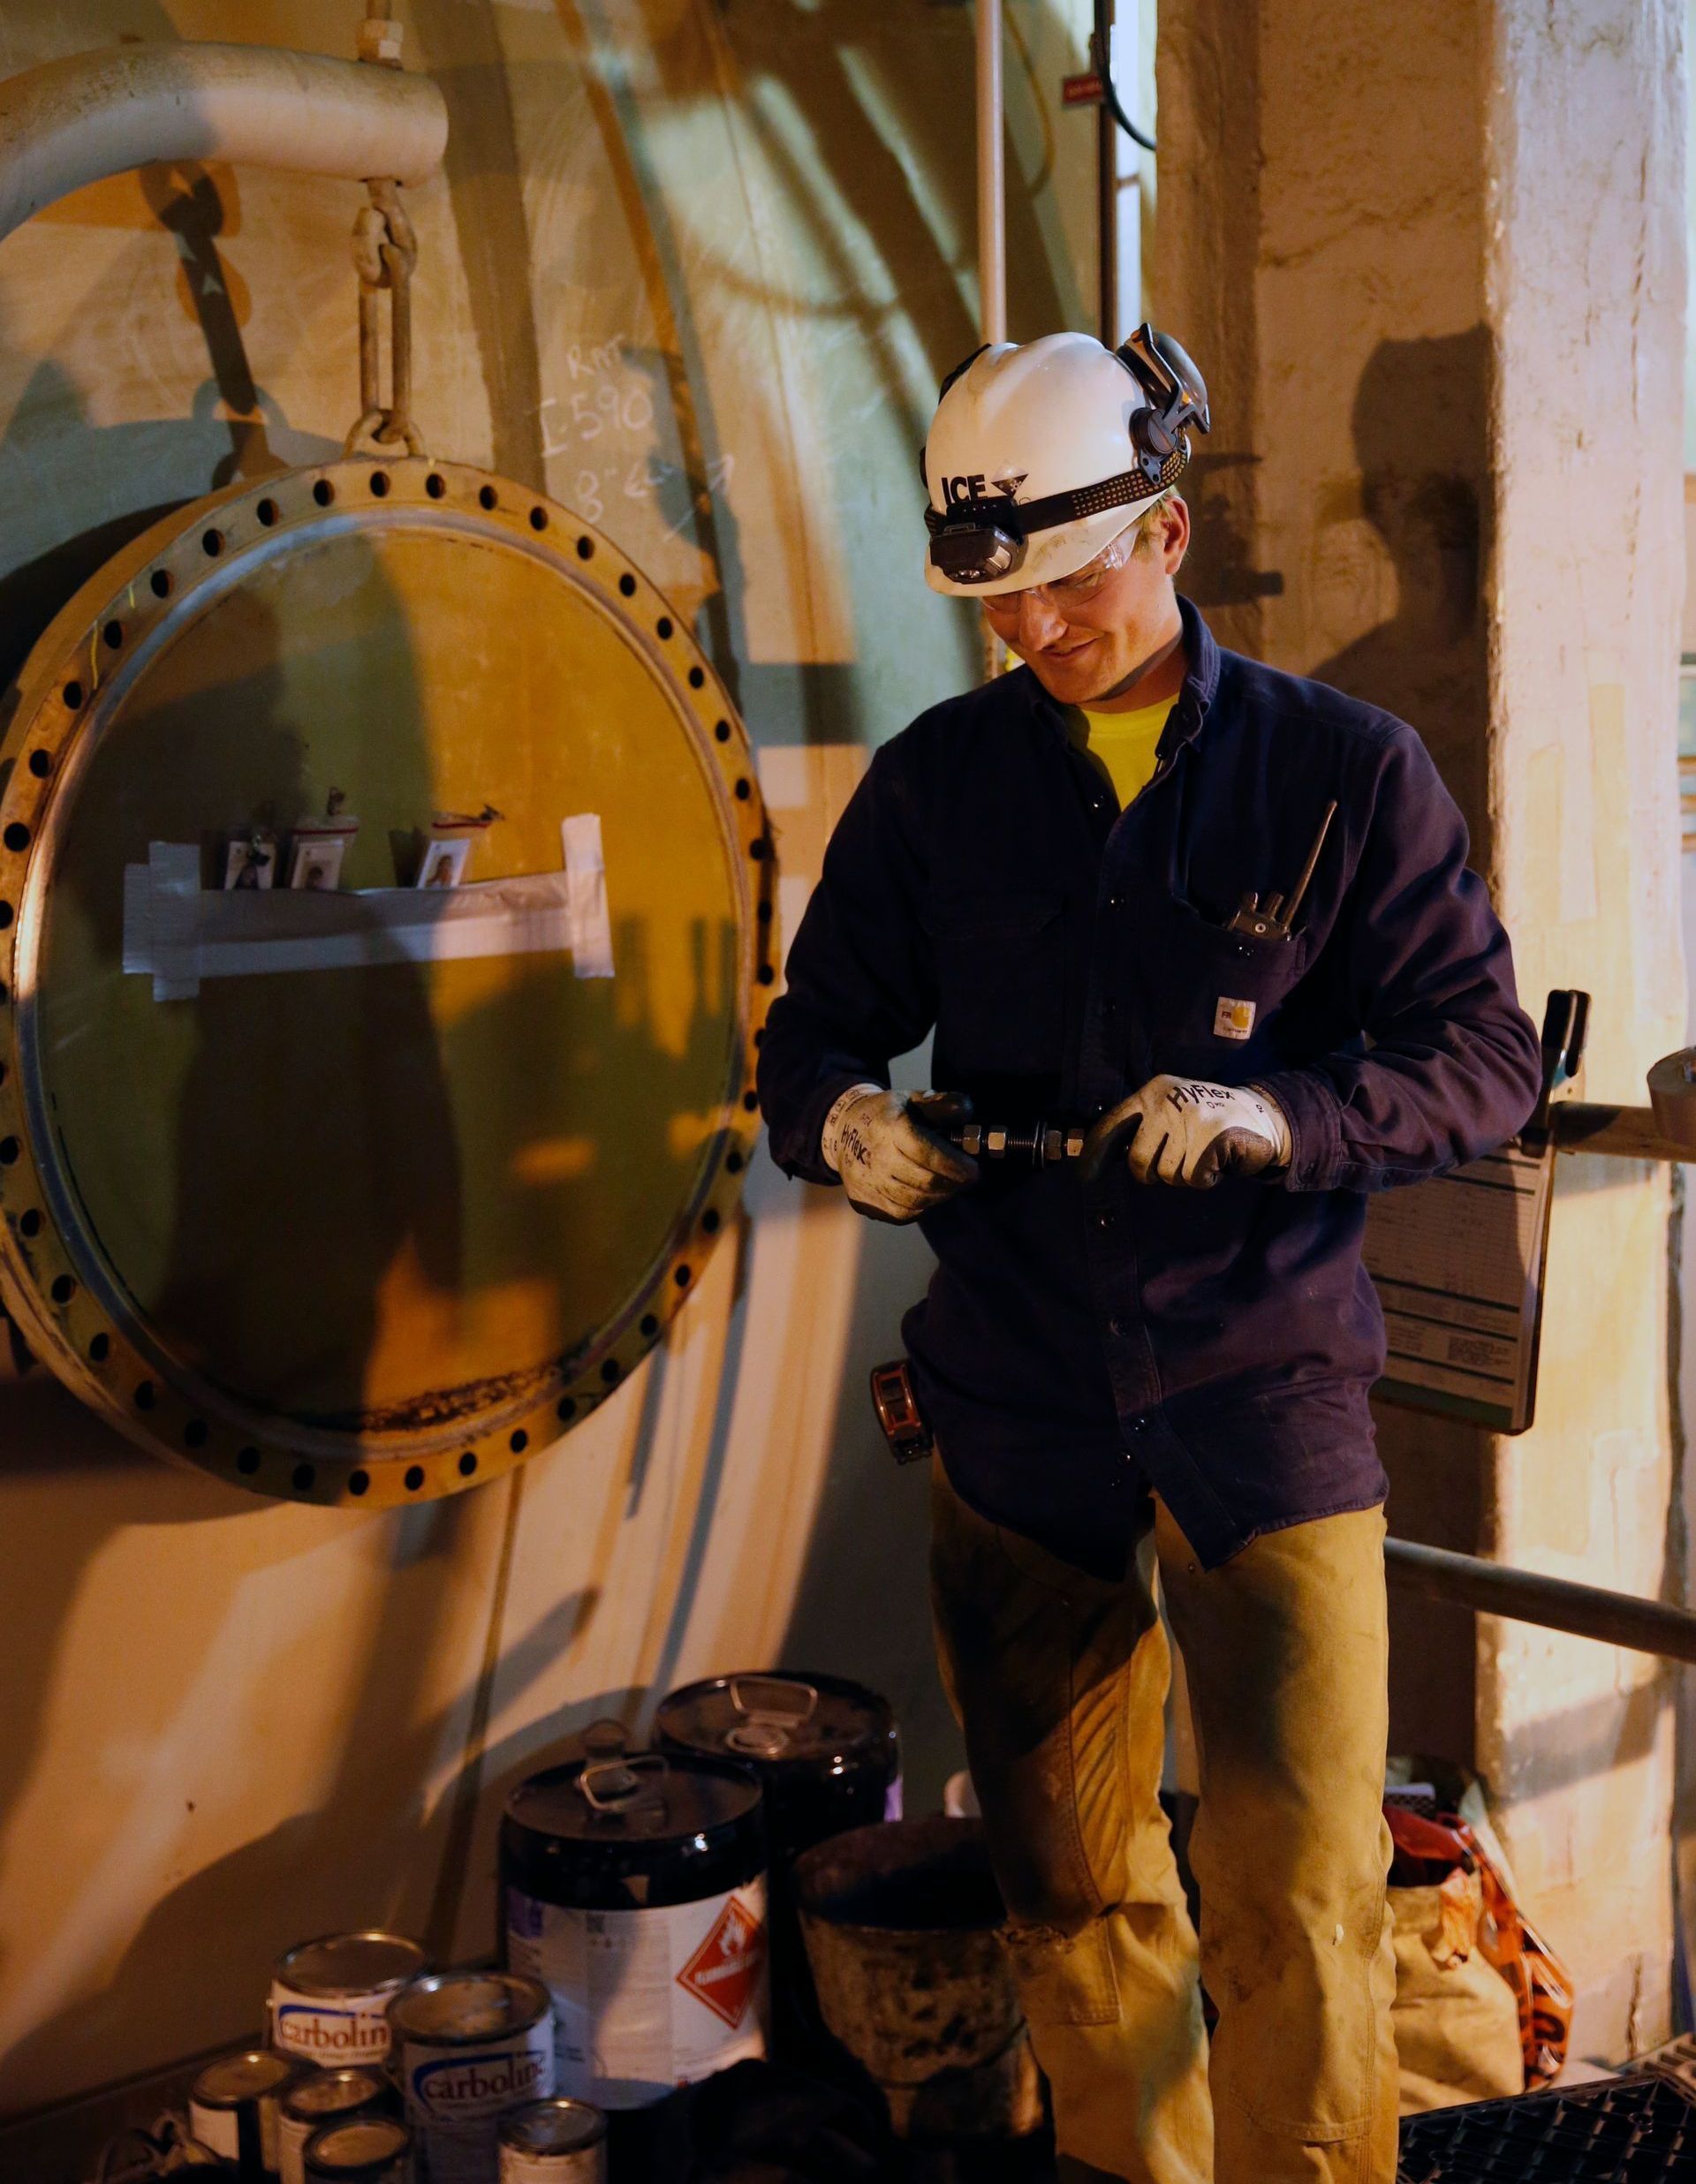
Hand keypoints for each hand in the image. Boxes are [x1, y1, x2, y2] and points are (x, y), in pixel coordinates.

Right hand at [822, 1085, 978, 1223]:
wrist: (843, 1128)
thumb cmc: (888, 1114)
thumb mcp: (914, 1099)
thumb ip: (943, 1104)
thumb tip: (965, 1114)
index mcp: (889, 1127)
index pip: (926, 1153)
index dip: (954, 1165)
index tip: (974, 1170)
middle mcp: (875, 1157)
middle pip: (925, 1182)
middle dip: (954, 1184)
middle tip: (967, 1179)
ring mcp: (867, 1182)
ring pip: (915, 1202)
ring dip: (940, 1196)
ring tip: (949, 1185)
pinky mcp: (863, 1201)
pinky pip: (901, 1214)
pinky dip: (921, 1208)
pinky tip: (928, 1194)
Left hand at [1100, 1075, 1290, 1188]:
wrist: (1260, 1115)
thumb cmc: (1206, 1121)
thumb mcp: (1169, 1112)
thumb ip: (1139, 1129)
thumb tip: (1098, 1160)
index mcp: (1152, 1092)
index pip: (1112, 1125)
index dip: (1095, 1154)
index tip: (1085, 1177)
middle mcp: (1167, 1101)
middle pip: (1138, 1161)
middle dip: (1152, 1174)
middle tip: (1175, 1164)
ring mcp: (1190, 1118)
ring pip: (1167, 1174)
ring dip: (1184, 1175)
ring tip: (1202, 1155)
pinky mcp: (1212, 1138)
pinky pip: (1194, 1179)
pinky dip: (1206, 1179)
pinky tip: (1217, 1161)